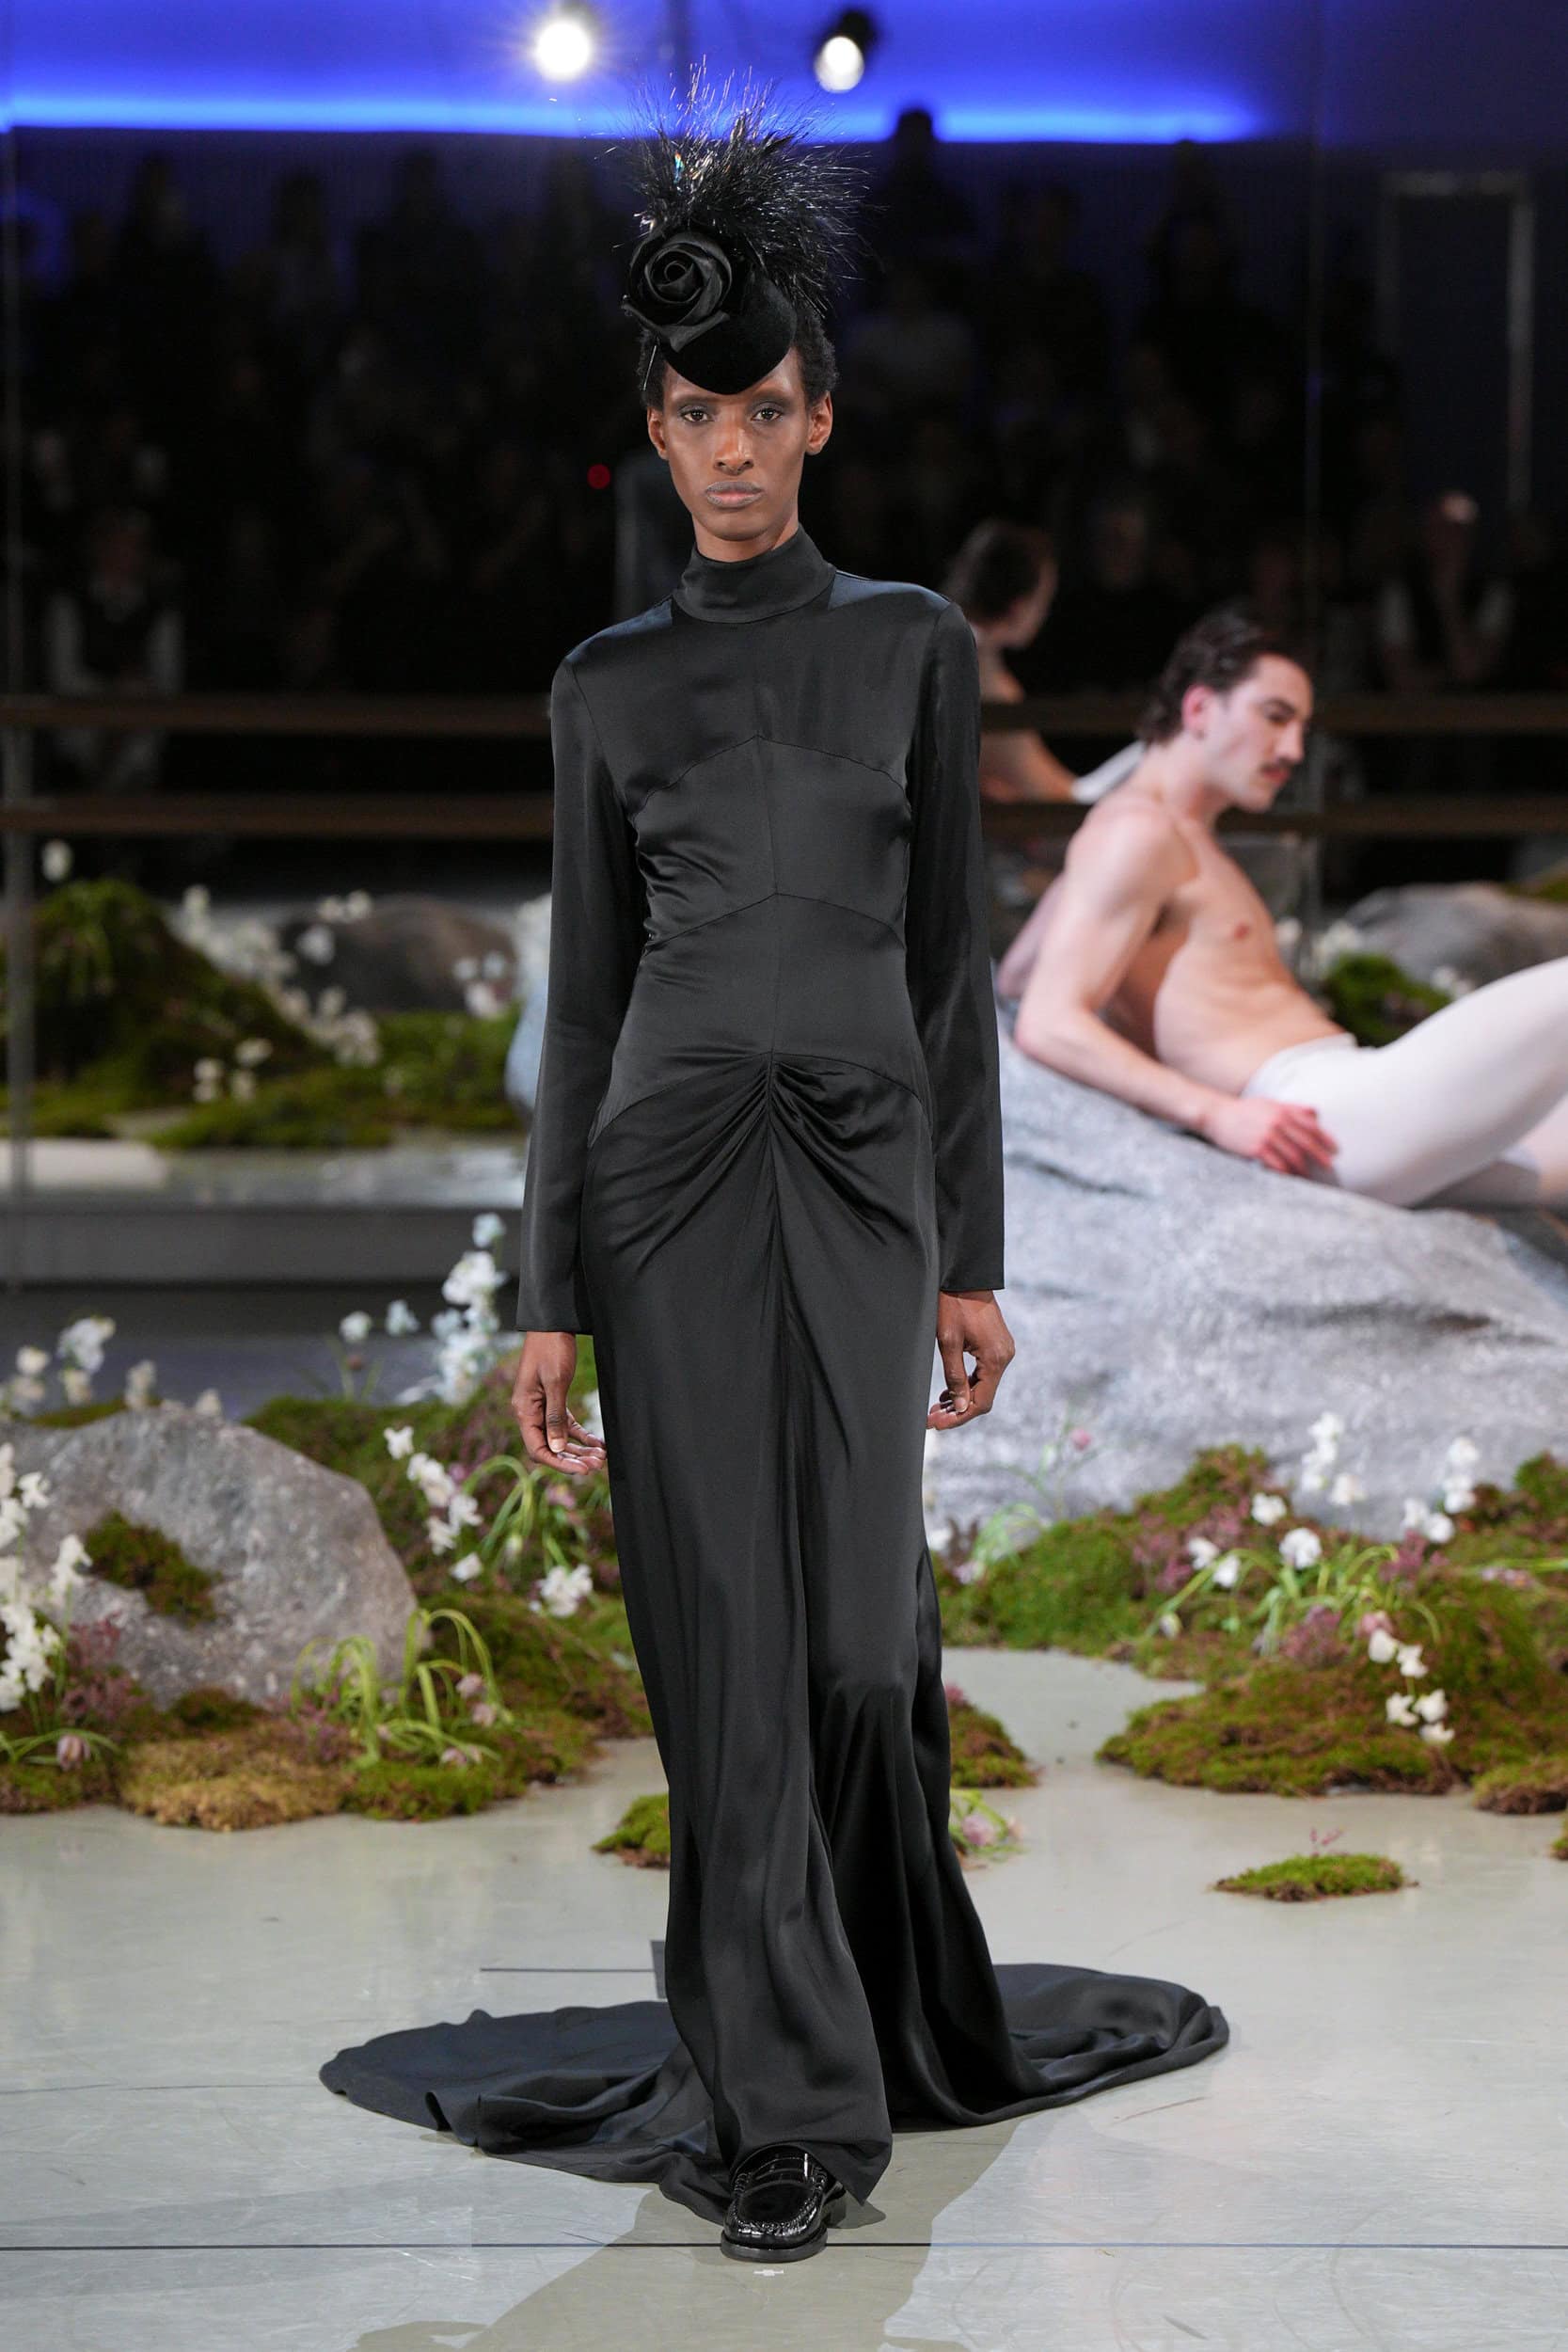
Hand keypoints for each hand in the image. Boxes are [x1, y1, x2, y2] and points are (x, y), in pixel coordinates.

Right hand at [512, 1332, 607, 1474]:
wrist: (553, 1324)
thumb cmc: (551, 1349)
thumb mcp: (556, 1383)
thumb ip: (555, 1417)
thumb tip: (555, 1448)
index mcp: (524, 1410)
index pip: (538, 1449)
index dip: (559, 1463)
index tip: (582, 1470)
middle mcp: (530, 1412)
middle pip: (550, 1446)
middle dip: (573, 1458)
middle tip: (598, 1465)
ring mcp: (541, 1407)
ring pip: (560, 1438)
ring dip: (579, 1449)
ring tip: (601, 1456)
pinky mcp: (554, 1400)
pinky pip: (566, 1425)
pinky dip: (582, 1435)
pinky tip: (599, 1443)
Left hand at [927, 1290, 1014, 1429]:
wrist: (965, 1276)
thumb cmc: (953, 1304)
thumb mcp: (948, 1341)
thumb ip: (954, 1376)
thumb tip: (959, 1407)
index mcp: (996, 1358)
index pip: (981, 1402)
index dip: (958, 1417)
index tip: (936, 1424)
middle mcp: (1004, 1356)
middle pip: (983, 1397)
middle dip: (957, 1411)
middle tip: (931, 1419)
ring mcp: (1003, 1350)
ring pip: (983, 1386)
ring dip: (961, 1399)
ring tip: (936, 1409)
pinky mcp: (996, 1345)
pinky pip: (984, 1373)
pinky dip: (967, 1385)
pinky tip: (948, 1392)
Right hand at [1201, 1093, 1337, 1176]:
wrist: (1217, 1115)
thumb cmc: (1244, 1110)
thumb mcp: (1269, 1103)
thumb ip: (1293, 1108)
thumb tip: (1316, 1112)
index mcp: (1282, 1111)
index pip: (1310, 1126)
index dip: (1325, 1138)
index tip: (1335, 1149)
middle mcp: (1277, 1123)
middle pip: (1305, 1142)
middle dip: (1319, 1156)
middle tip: (1328, 1166)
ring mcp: (1266, 1136)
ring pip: (1292, 1156)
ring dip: (1302, 1168)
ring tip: (1308, 1176)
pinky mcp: (1255, 1149)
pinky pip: (1276, 1164)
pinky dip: (1285, 1173)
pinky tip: (1290, 1178)